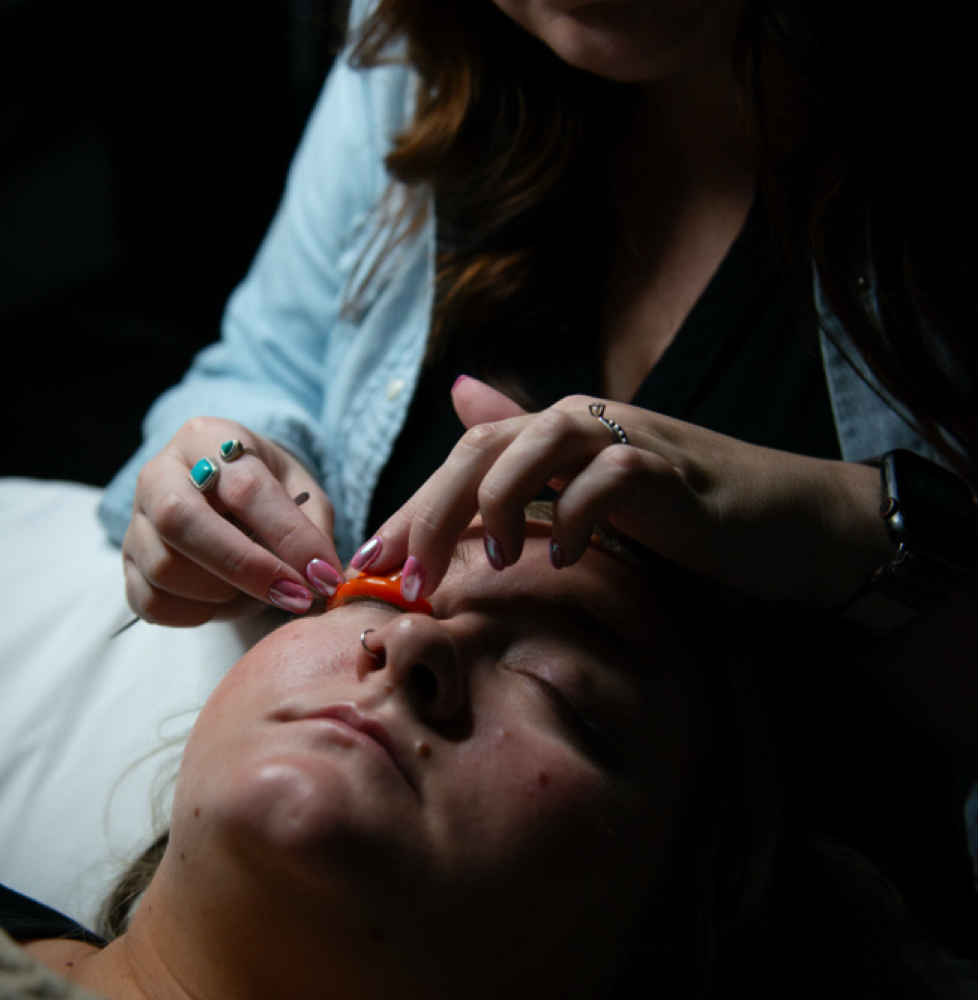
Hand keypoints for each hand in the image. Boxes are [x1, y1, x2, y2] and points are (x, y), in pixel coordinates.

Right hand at [123, 417, 341, 625]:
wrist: (223, 491)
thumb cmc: (267, 490)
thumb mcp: (301, 491)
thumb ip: (314, 528)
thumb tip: (322, 577)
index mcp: (210, 439)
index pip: (245, 486)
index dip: (288, 536)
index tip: (321, 574)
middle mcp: (160, 473)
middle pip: (181, 520)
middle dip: (245, 566)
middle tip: (292, 595)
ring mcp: (136, 520)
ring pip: (164, 567)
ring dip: (221, 592)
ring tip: (253, 588)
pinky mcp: (126, 563)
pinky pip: (149, 601)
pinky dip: (193, 614)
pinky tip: (221, 601)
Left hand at [359, 379, 894, 606]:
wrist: (781, 519)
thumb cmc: (678, 514)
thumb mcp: (588, 494)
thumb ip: (526, 459)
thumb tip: (462, 401)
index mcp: (553, 435)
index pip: (462, 461)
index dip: (411, 508)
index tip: (371, 565)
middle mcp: (581, 424)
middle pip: (483, 449)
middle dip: (433, 511)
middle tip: (406, 576)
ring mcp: (628, 439)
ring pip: (538, 445)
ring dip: (501, 504)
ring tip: (493, 562)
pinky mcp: (670, 470)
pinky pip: (610, 477)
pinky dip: (578, 515)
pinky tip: (564, 559)